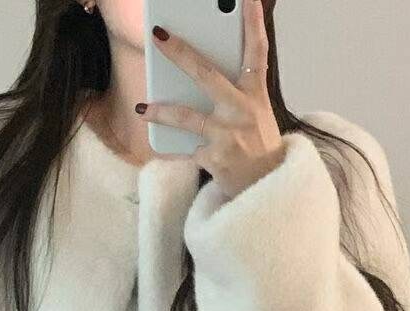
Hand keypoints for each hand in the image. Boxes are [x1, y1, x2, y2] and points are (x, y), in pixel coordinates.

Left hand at [137, 0, 284, 199]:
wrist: (266, 189)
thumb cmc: (258, 146)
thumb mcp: (256, 113)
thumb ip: (236, 90)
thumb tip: (201, 69)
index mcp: (255, 94)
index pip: (256, 50)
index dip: (252, 21)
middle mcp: (242, 110)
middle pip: (207, 74)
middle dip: (180, 53)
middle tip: (158, 35)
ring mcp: (227, 135)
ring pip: (186, 116)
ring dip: (160, 111)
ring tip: (143, 108)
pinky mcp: (214, 159)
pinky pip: (184, 149)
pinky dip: (170, 146)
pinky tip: (155, 141)